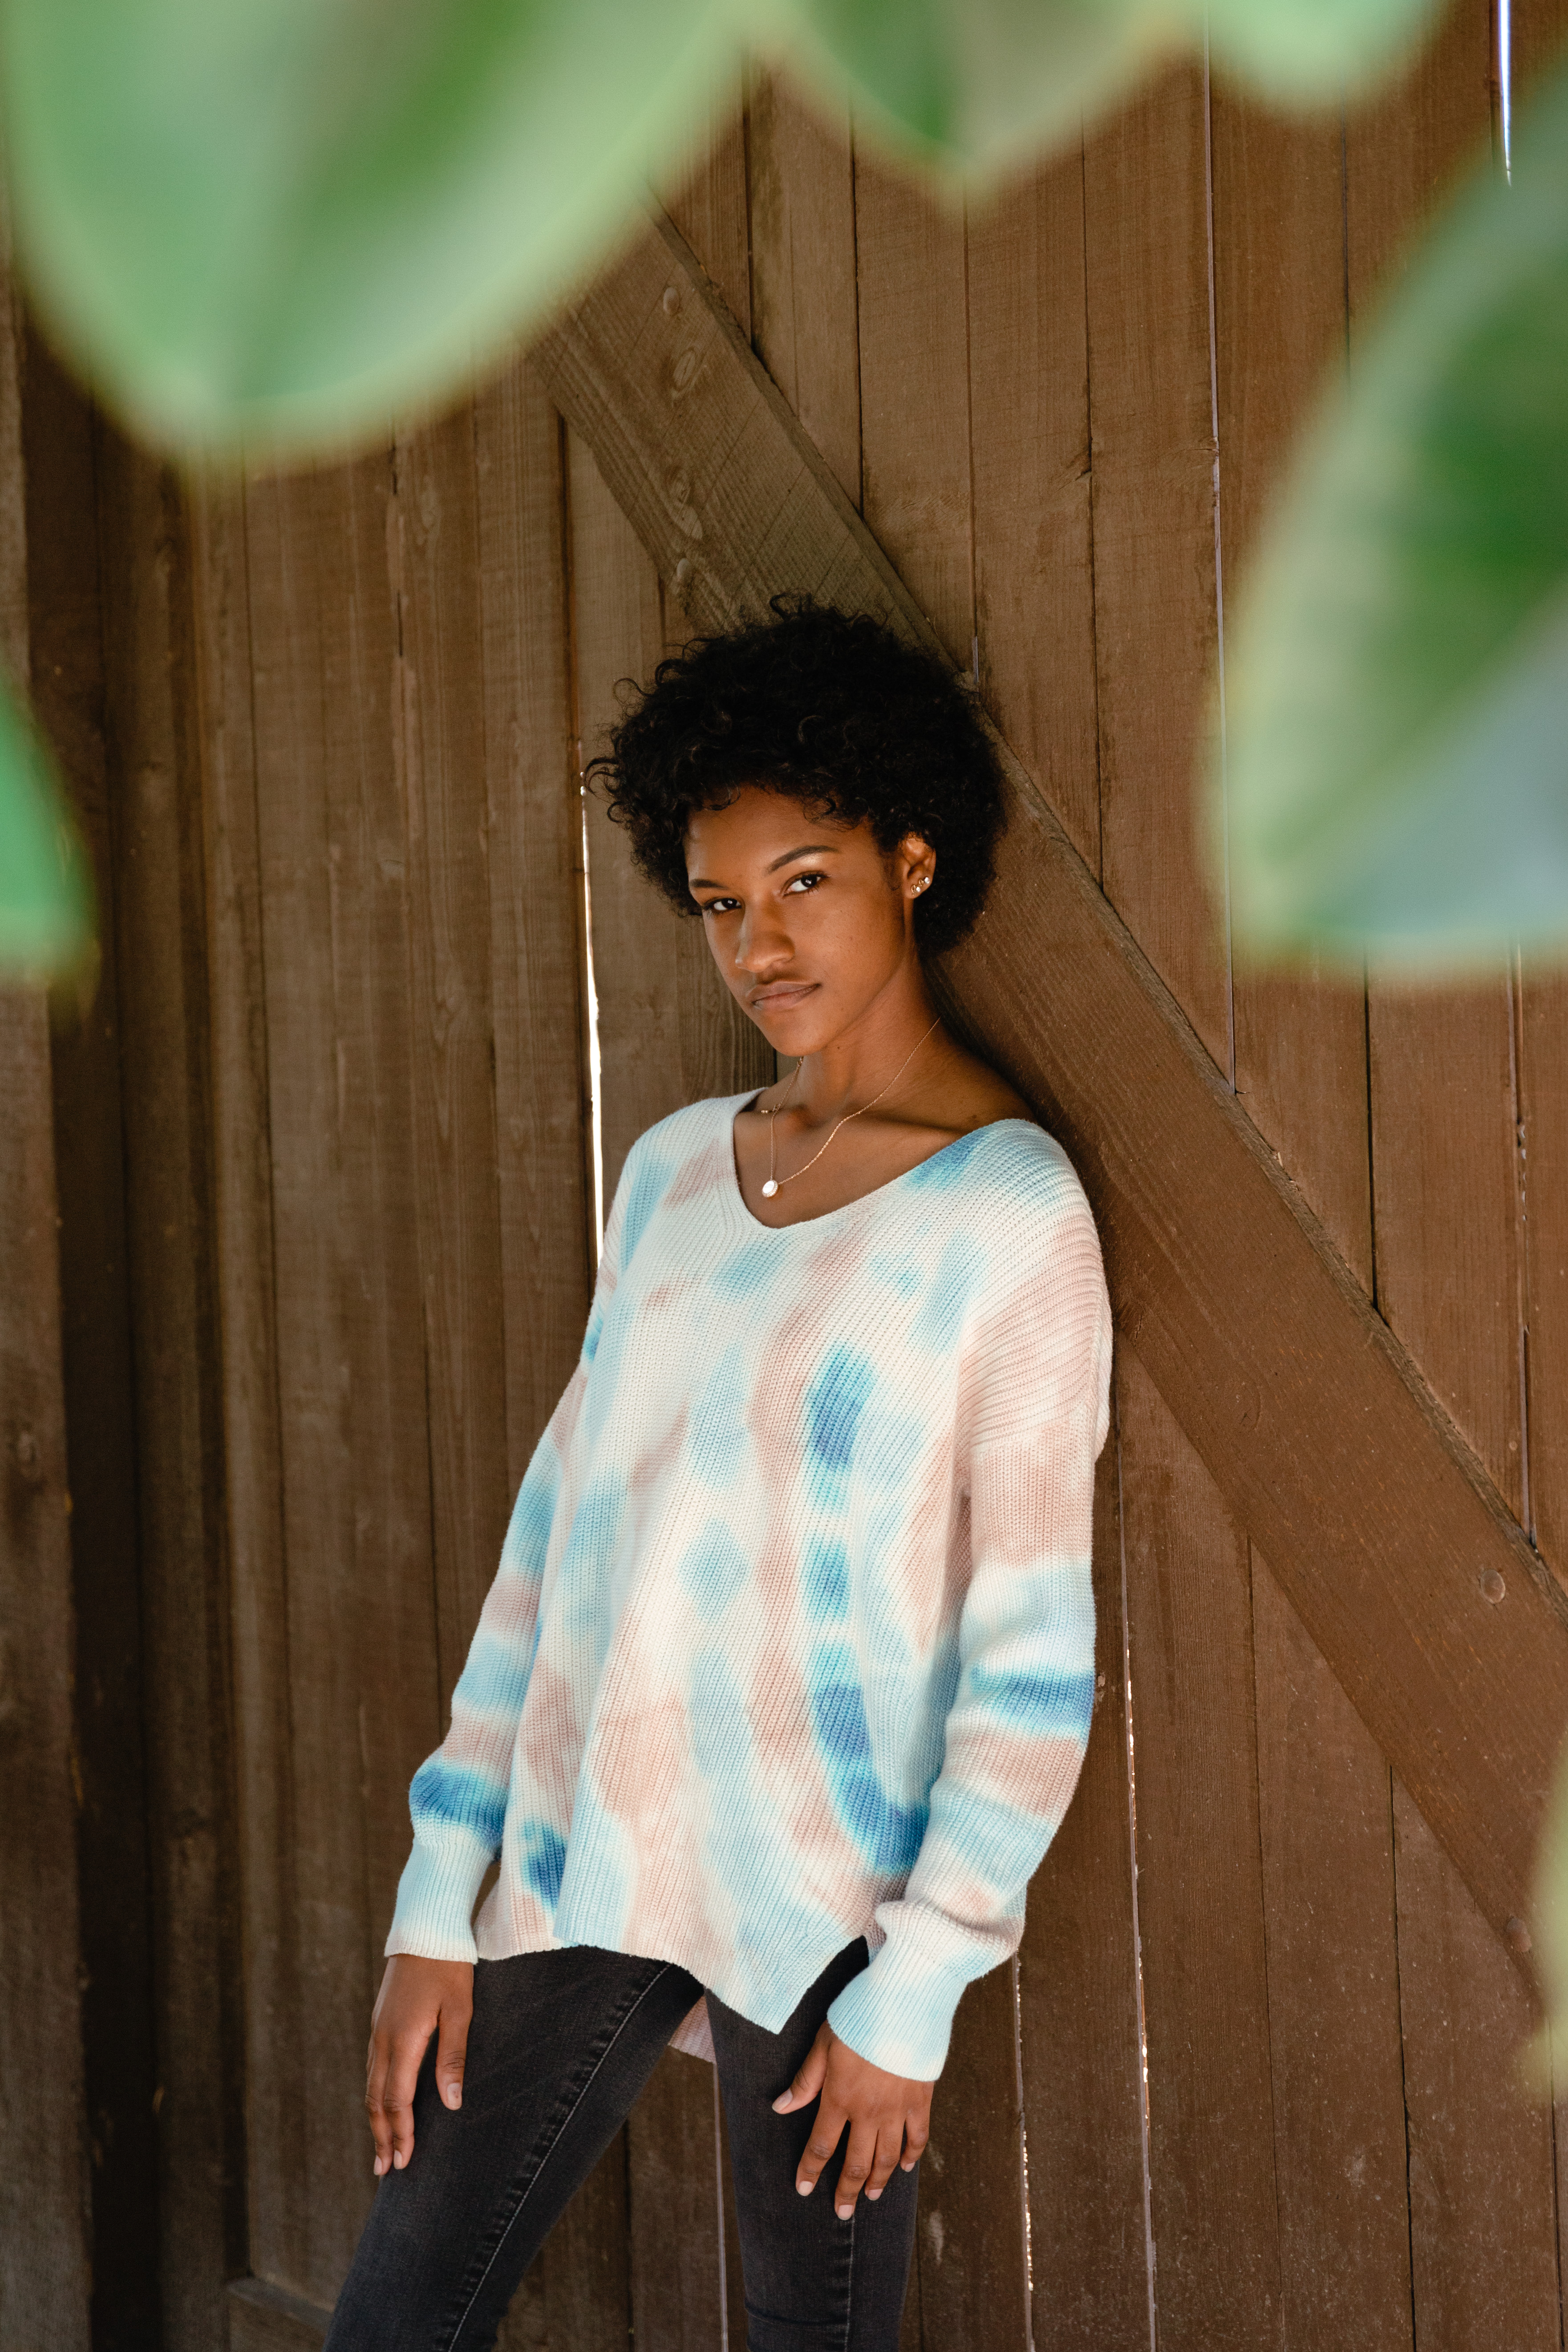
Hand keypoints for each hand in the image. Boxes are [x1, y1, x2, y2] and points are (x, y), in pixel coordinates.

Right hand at [365, 1955, 472, 2176]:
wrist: (425, 1927)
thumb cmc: (449, 1967)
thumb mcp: (460, 2010)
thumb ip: (453, 2057)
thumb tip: (451, 2104)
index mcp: (403, 2040)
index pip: (397, 2100)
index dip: (399, 2133)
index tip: (403, 2161)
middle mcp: (383, 2039)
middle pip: (376, 2100)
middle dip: (381, 2136)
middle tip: (385, 2168)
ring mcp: (378, 2030)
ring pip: (371, 2085)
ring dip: (375, 2119)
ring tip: (381, 2147)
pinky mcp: (380, 2021)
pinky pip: (372, 2068)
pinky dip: (375, 2094)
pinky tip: (382, 2103)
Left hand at [772, 2023, 931, 2217]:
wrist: (902, 2004)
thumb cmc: (858, 2018)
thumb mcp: (822, 2044)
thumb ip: (805, 2080)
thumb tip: (780, 2107)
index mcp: (840, 2099)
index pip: (822, 2146)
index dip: (811, 2171)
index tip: (803, 2189)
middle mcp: (868, 2113)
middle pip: (856, 2163)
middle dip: (847, 2190)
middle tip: (842, 2211)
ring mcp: (897, 2109)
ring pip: (887, 2158)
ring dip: (878, 2181)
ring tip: (871, 2196)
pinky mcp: (921, 2100)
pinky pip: (918, 2137)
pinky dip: (912, 2155)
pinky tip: (906, 2166)